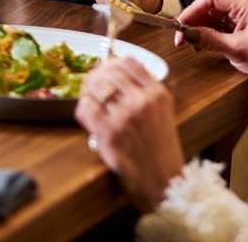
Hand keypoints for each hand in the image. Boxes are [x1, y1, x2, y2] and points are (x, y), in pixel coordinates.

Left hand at [75, 57, 184, 212]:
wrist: (164, 184)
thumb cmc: (162, 152)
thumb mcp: (163, 114)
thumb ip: (145, 94)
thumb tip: (116, 77)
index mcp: (158, 94)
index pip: (129, 62)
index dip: (112, 63)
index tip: (105, 70)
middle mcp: (143, 101)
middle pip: (110, 72)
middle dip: (96, 76)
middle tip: (90, 85)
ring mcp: (125, 116)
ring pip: (95, 88)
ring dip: (87, 93)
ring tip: (89, 102)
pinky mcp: (109, 134)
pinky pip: (86, 108)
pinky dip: (83, 109)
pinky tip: (88, 117)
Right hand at [175, 0, 247, 104]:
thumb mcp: (235, 49)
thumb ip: (209, 39)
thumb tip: (186, 33)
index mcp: (247, 5)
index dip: (193, 10)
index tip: (180, 25)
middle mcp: (247, 7)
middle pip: (213, 6)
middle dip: (195, 21)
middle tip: (181, 38)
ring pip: (217, 17)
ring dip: (202, 29)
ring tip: (192, 45)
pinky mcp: (247, 28)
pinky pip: (224, 26)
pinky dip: (212, 34)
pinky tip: (204, 45)